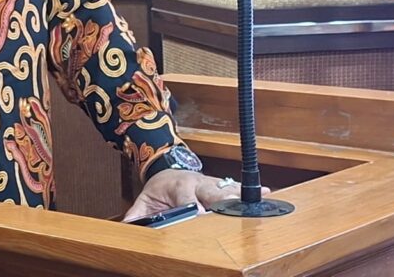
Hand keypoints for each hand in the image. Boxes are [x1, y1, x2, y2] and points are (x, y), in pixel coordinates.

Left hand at [123, 169, 268, 220]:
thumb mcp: (144, 199)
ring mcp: (211, 184)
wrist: (169, 166)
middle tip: (232, 210)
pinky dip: (250, 191)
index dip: (193, 207)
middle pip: (212, 193)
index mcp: (178, 186)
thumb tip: (127, 227)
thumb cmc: (160, 186)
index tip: (199, 215)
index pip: (187, 199)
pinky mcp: (221, 185)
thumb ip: (137, 214)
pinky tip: (266, 193)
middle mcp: (198, 183)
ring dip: (239, 197)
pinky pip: (237, 188)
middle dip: (221, 201)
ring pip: (227, 189)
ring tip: (256, 204)